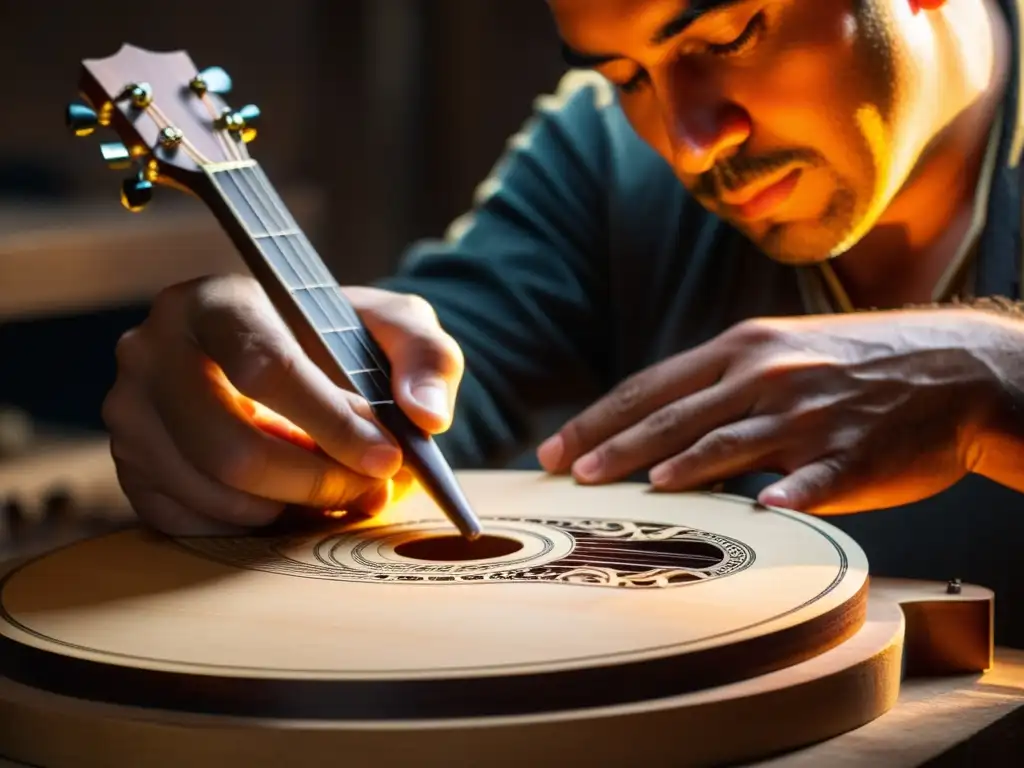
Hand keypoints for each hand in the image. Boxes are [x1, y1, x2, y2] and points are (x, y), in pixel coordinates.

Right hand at [103, 275, 463, 534]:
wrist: (294, 354)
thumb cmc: (341, 339)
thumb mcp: (397, 328)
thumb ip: (426, 359)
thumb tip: (425, 416)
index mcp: (218, 302)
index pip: (266, 369)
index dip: (332, 424)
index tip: (387, 457)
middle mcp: (155, 351)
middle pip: (231, 447)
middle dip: (315, 482)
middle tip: (368, 488)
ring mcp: (131, 410)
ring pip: (212, 492)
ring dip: (290, 507)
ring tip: (336, 488)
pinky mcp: (130, 463)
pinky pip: (189, 520)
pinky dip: (251, 524)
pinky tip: (288, 499)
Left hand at [537, 309, 999, 513]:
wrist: (954, 365)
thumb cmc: (849, 363)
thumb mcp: (776, 351)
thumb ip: (716, 384)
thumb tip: (650, 425)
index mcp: (740, 350)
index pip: (650, 387)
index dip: (598, 421)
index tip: (555, 451)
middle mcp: (766, 376)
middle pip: (675, 417)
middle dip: (615, 449)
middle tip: (571, 478)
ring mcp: (810, 413)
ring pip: (732, 443)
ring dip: (682, 467)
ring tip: (640, 491)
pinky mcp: (855, 451)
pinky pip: (816, 476)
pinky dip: (790, 491)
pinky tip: (763, 507)